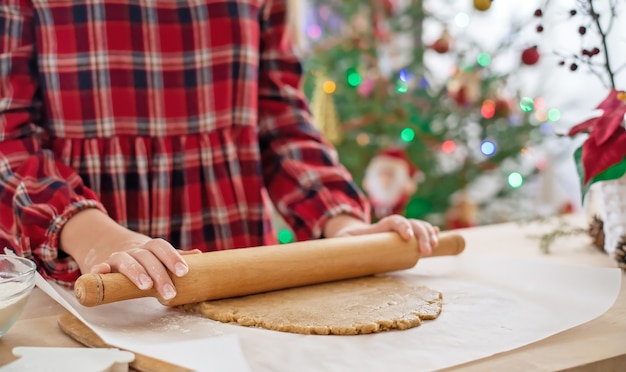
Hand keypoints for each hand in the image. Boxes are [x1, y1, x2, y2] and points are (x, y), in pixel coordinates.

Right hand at [90, 238, 196, 300]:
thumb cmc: (139, 256)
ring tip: (146, 286)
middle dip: (160, 275)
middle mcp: (133, 250)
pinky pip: (98, 267)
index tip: (184, 272)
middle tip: (170, 293)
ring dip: (136, 272)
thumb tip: (199, 254)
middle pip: (147, 258)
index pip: (161, 247)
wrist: (106, 245)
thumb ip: (174, 256)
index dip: (173, 258)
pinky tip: (101, 272)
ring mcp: (116, 258)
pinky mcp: (100, 266)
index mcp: (149, 248)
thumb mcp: (156, 255)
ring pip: (125, 261)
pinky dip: (99, 270)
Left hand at [323, 214, 438, 254]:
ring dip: (428, 234)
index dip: (402, 226)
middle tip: (426, 250)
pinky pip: (418, 232)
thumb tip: (333, 259)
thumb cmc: (345, 242)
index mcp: (377, 227)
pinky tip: (437, 236)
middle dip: (422, 234)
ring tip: (432, 247)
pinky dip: (428, 232)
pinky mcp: (402, 238)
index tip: (407, 238)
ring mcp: (398, 231)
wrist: (349, 236)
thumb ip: (340, 248)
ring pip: (418, 226)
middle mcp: (390, 227)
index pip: (394, 220)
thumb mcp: (342, 243)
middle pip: (412, 223)